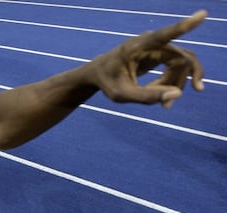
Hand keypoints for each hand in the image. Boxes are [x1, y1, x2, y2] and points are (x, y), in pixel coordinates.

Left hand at [91, 10, 206, 107]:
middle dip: (178, 84)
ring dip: (176, 84)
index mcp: (136, 47)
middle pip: (181, 60)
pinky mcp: (160, 53)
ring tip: (161, 104)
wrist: (100, 74)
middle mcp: (150, 42)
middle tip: (165, 106)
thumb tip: (178, 94)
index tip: (201, 16)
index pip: (164, 35)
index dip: (184, 26)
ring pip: (182, 63)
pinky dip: (174, 82)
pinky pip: (178, 66)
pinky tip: (161, 96)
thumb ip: (146, 96)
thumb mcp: (122, 95)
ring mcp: (157, 46)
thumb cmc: (108, 82)